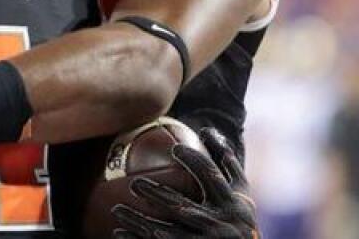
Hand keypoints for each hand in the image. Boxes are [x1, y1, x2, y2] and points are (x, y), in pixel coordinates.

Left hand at [113, 128, 258, 238]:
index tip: (175, 148)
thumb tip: (206, 130)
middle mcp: (222, 225)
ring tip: (117, 210)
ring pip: (166, 233)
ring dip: (139, 222)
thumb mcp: (241, 193)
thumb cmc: (238, 217)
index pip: (211, 177)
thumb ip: (226, 164)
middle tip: (135, 183)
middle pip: (182, 208)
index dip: (194, 161)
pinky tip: (118, 232)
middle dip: (157, 195)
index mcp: (232, 204)